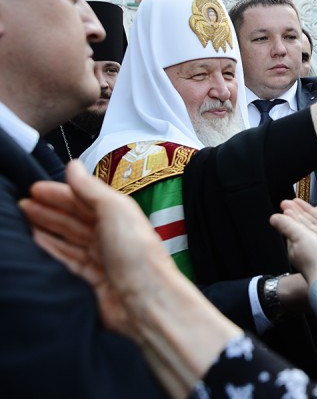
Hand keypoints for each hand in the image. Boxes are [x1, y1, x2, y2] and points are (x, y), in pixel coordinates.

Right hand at [19, 161, 175, 338]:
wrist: (145, 300)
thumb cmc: (137, 254)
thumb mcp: (115, 210)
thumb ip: (91, 188)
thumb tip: (73, 166)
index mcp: (120, 216)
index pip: (84, 199)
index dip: (60, 193)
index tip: (34, 188)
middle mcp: (111, 236)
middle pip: (74, 219)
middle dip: (49, 209)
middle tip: (21, 203)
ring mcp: (101, 259)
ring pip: (68, 239)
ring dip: (46, 228)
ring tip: (22, 219)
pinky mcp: (91, 281)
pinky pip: (66, 260)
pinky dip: (51, 250)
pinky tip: (35, 243)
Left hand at [269, 201, 316, 284]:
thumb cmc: (314, 260)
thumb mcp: (298, 236)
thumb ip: (287, 225)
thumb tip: (273, 217)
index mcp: (294, 245)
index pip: (293, 225)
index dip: (296, 212)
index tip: (298, 202)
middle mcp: (304, 250)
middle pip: (306, 228)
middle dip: (309, 216)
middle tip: (315, 206)